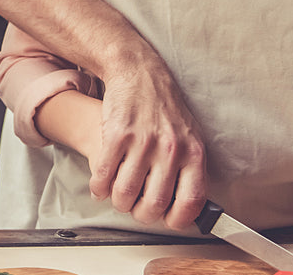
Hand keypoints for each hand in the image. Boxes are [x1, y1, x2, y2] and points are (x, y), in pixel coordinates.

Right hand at [90, 61, 207, 230]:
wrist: (139, 73)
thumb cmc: (165, 109)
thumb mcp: (190, 136)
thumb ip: (190, 170)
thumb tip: (188, 209)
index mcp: (193, 153)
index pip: (190, 202)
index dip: (176, 220)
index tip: (167, 219)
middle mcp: (169, 149)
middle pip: (153, 204)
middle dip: (141, 214)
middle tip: (136, 208)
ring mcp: (142, 142)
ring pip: (124, 194)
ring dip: (118, 202)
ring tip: (118, 196)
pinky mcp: (116, 135)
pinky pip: (103, 176)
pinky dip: (98, 187)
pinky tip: (100, 185)